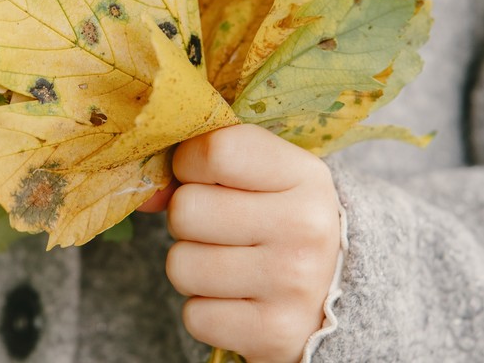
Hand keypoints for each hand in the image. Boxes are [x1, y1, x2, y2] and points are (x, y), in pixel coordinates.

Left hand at [138, 124, 340, 362]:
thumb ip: (200, 168)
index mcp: (305, 175)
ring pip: (180, 265)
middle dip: (188, 222)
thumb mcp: (264, 180)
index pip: (216, 150)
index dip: (191, 163)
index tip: (205, 178)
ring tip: (230, 266)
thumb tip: (145, 196)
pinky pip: (194, 316)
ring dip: (193, 267)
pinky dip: (206, 311)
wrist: (338, 300)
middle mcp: (305, 227)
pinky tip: (238, 301)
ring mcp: (292, 283)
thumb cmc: (283, 224)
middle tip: (220, 231)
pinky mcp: (274, 333)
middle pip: (186, 210)